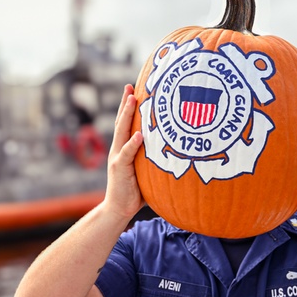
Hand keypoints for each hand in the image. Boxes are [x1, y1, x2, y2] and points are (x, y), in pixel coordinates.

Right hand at [103, 84, 145, 220]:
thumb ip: (155, 162)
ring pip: (122, 132)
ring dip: (127, 115)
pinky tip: (139, 134)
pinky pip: (127, 154)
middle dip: (125, 104)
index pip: (126, 124)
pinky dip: (133, 143)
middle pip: (121, 122)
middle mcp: (119, 150)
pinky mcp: (119, 168)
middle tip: (130, 86)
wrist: (119, 210)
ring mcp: (117, 158)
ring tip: (132, 100)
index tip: (134, 90)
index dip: (129, 108)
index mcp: (125, 149)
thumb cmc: (136, 192)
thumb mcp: (147, 173)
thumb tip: (178, 156)